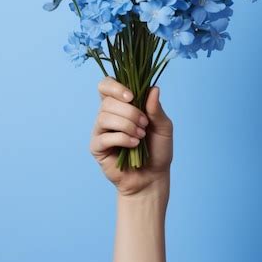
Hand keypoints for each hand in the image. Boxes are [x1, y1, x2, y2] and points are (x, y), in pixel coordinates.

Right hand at [90, 76, 172, 196]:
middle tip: (144, 125)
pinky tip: (134, 145)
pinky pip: (105, 137)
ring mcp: (100, 130)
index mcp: (121, 104)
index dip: (115, 87)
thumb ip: (156, 108)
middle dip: (130, 112)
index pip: (106, 85)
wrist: (153, 177)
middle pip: (107, 101)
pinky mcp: (97, 147)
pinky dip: (122, 139)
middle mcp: (108, 114)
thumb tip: (154, 88)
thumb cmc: (158, 149)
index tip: (132, 97)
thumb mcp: (163, 126)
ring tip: (140, 136)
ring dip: (127, 125)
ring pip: (104, 116)